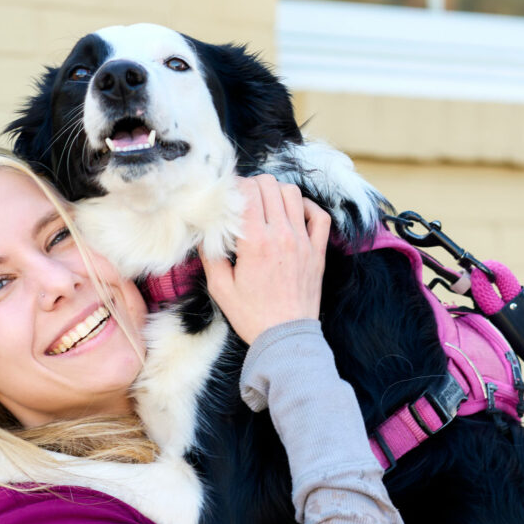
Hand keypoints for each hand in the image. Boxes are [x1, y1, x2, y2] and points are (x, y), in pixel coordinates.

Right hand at [200, 175, 330, 344]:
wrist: (286, 337)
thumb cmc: (252, 316)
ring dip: (276, 192)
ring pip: (293, 193)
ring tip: (266, 204)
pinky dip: (307, 207)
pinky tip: (294, 212)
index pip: (247, 191)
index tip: (228, 196)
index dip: (235, 186)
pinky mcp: (318, 251)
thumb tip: (204, 232)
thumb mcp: (221, 289)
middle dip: (253, 185)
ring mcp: (303, 242)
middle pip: (269, 185)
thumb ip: (211, 256)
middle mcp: (281, 236)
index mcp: (255, 242)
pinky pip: (319, 215)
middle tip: (244, 199)